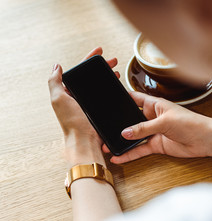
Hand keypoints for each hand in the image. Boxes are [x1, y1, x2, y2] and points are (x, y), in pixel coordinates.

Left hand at [48, 47, 119, 165]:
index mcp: (69, 92)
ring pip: (101, 85)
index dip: (90, 59)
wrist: (85, 140)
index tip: (99, 51)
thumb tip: (56, 66)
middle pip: (93, 76)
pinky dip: (113, 90)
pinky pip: (107, 96)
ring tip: (118, 72)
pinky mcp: (100, 110)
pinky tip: (118, 87)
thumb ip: (54, 82)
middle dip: (103, 66)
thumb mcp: (58, 99)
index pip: (80, 71)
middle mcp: (79, 97)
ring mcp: (90, 104)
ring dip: (109, 77)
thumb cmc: (71, 122)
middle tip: (113, 61)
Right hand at [103, 92, 211, 163]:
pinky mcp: (157, 145)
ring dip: (122, 142)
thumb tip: (125, 132)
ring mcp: (154, 132)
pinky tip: (119, 158)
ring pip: (134, 137)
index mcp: (155, 105)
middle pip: (131, 120)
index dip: (122, 100)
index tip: (108, 102)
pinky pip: (140, 149)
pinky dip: (130, 154)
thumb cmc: (190, 123)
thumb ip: (143, 127)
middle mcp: (152, 118)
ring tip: (106, 147)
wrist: (205, 140)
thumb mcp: (164, 122)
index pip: (135, 99)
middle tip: (103, 131)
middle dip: (119, 125)